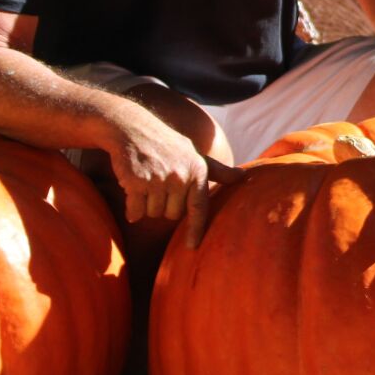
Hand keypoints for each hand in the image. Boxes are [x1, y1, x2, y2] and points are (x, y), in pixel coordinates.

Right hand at [107, 115, 242, 248]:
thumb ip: (218, 171)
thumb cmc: (167, 145)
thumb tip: (244, 177)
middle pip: (172, 215)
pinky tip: (130, 189)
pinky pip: (136, 211)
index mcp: (198, 171)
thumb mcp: (195, 155)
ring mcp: (159, 179)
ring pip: (154, 214)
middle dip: (163, 206)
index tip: (192, 247)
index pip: (199, 208)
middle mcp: (180, 176)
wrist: (133, 128)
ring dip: (146, 204)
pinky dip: (132, 208)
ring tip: (146, 181)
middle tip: (158, 185)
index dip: (196, 229)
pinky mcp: (137, 182)